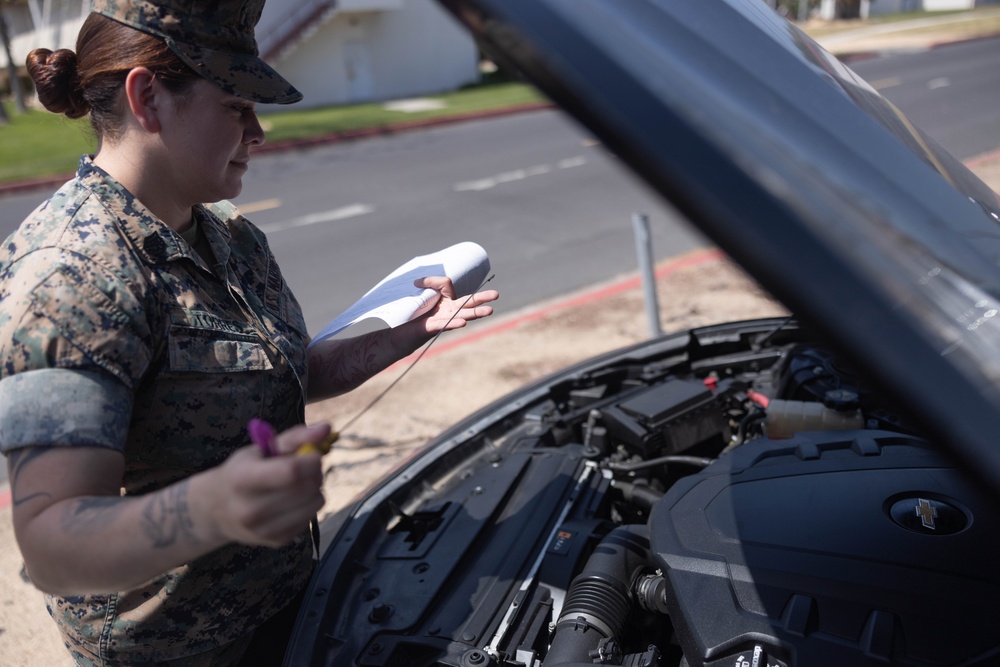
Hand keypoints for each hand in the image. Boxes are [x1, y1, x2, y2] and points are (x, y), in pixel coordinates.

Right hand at [198, 423, 329, 547]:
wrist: (217, 510)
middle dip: (316, 472)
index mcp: (243, 479)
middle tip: (306, 467)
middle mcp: (250, 509)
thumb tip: (327, 428)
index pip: (292, 471)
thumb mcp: (260, 449)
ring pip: (315, 503)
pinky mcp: (277, 541)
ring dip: (316, 489)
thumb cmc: (242, 472)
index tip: (313, 454)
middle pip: (307, 487)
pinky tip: (292, 501)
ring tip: (299, 484)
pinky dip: (308, 506)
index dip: (311, 460)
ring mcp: (263, 529)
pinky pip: (312, 518)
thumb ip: (295, 437)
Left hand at [401, 275, 498, 342]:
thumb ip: (424, 285)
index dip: (432, 281)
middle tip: (496, 294)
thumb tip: (416, 282)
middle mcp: (450, 311)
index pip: (448, 285)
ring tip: (489, 311)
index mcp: (448, 301)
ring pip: (463, 315)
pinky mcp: (434, 328)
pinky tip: (463, 323)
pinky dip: (454, 324)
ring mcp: (444, 320)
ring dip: (476, 313)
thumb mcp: (420, 295)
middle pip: (469, 303)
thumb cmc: (416, 314)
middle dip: (483, 299)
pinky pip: (446, 325)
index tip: (416, 282)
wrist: (405, 332)